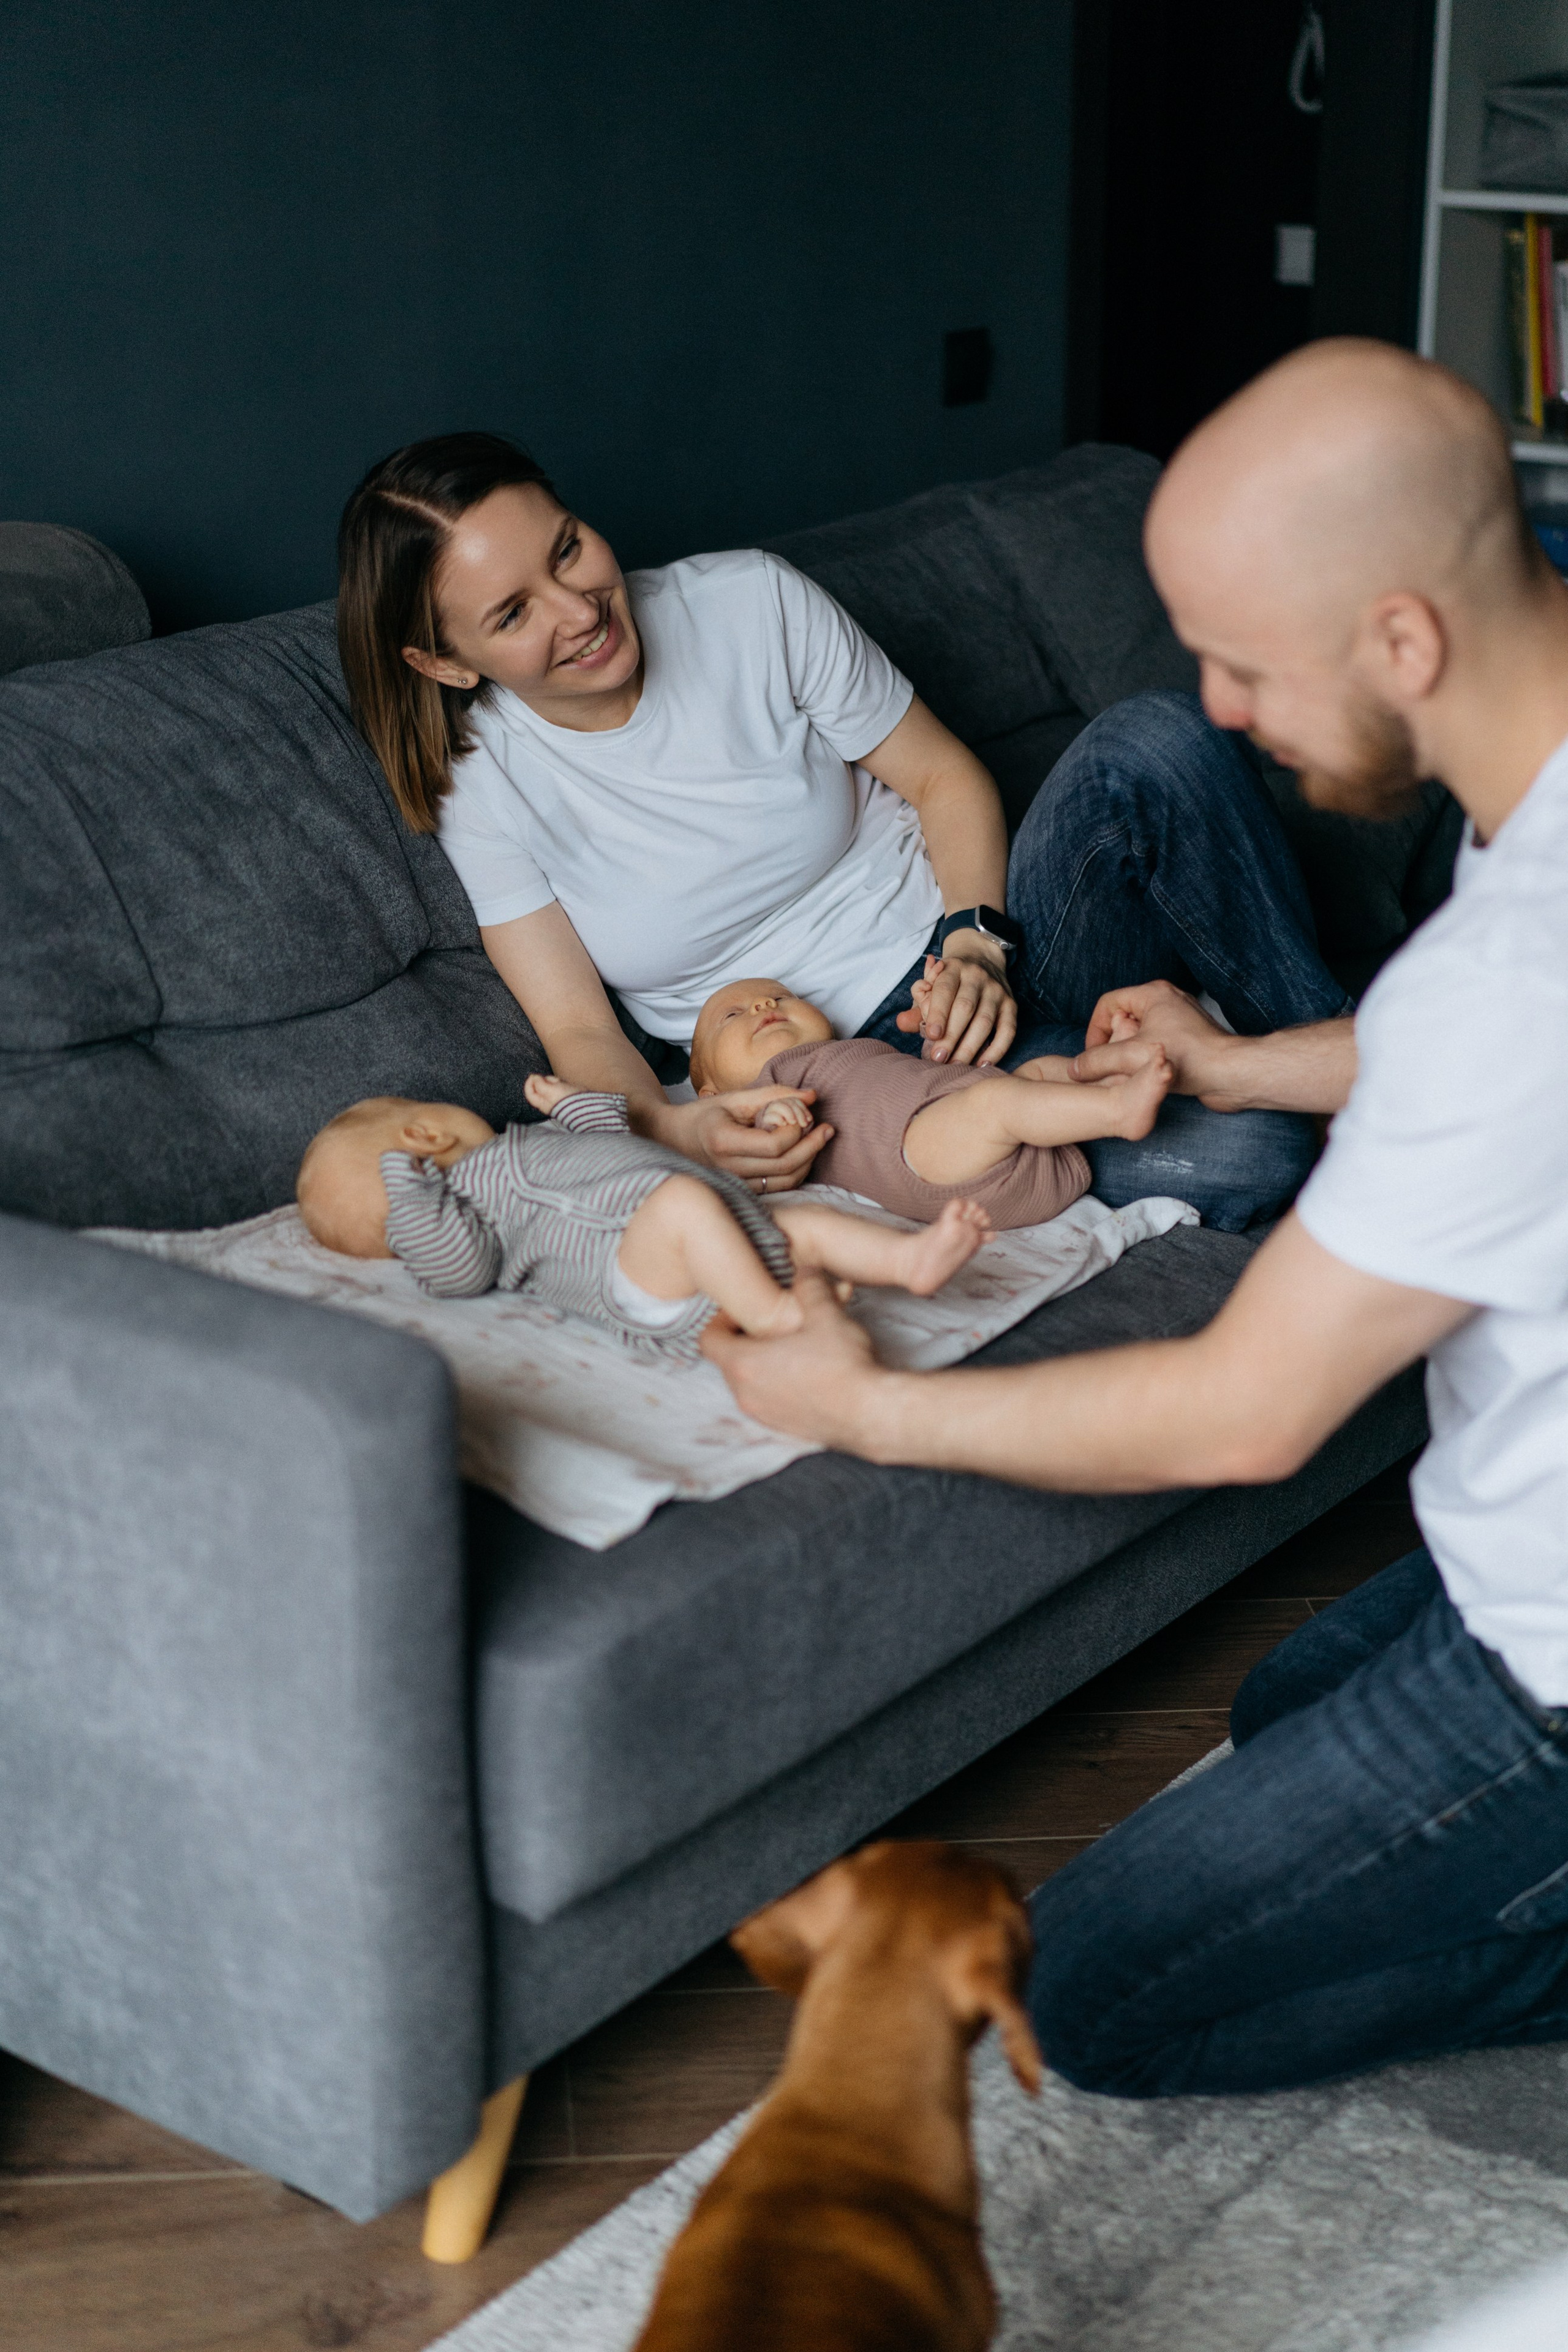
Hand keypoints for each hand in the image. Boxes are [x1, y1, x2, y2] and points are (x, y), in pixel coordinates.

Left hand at [523, 1073, 579, 1114]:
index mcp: (542, 1103)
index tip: (533, 1076)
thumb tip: (533, 1078)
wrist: (584, 1103)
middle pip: (538, 1087)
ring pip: (548, 1084)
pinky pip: (556, 1084)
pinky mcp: (563, 1093)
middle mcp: (547, 1101)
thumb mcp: (550, 1091)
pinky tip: (564, 1084)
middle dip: (544, 1081)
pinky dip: (558, 1082)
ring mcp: (555, 1097)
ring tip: (560, 1083)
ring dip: (552, 1081)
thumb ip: (540, 1084)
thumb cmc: (566, 1099)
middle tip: (552, 1081)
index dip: (529, 1084)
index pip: (529, 1093)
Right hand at [646, 1086, 833, 1191]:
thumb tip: (812, 1095)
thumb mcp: (734, 1098)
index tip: (804, 1116)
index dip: (796, 1132)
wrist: (672, 1140)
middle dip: (812, 1146)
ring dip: (809, 1161)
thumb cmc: (703, 1115)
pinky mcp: (742, 1191)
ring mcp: (734, 1184)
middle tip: (828, 1128)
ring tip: (820, 1139)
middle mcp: (728, 1168)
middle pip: (784, 1166)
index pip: (773, 1145)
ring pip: (785, 1181)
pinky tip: (804, 1154)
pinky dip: (797, 1172)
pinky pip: (778, 1187)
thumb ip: (773, 1094)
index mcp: (723, 1142)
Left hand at [701, 1268, 894, 1443]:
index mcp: (743, 1364)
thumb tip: (804, 1269)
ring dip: (763, 1363)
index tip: (747, 1307)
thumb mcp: (825, 1313)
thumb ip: (808, 1285)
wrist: (871, 1413)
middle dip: (745, 1339)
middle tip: (772, 1322)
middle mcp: (745, 1393)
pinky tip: (807, 1371)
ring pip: (749, 1382)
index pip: (708, 1338)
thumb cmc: (843, 1365)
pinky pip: (768, 1401)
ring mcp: (763, 1415)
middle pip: (728, 1360)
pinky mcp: (783, 1428)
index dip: (722, 1318)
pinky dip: (777, 1385)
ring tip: (792, 1346)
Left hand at [894, 943, 1017, 1065]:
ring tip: (955, 1067)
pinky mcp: (1011, 1006)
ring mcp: (997, 992)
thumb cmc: (950, 982)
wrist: (982, 959)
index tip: (931, 1035)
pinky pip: (1008, 1031)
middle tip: (938, 1058)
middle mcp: (977, 977)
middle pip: (965, 1008)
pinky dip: (996, 1050)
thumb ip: (917, 1005)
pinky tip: (982, 1065)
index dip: (938, 1013)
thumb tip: (901, 1023)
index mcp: (953, 968)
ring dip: (970, 1047)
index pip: (945, 989)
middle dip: (951, 1036)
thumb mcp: (931, 985)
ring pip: (985, 1022)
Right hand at [1078, 979, 1238, 1104]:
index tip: (1092, 1056)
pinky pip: (1156, 1046)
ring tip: (1127, 1074)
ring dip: (1128, 1055)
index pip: (1108, 1004)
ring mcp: (1179, 1020)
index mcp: (1153, 993)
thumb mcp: (1131, 1058)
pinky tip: (1146, 1078)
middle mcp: (1167, 1001)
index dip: (1094, 1030)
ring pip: (1139, 1035)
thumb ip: (1097, 1061)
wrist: (1231, 1074)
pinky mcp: (1189, 1040)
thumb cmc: (1189, 1058)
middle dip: (1112, 1044)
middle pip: (1123, 1019)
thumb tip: (1075, 1069)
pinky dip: (1145, 1060)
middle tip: (1108, 1066)